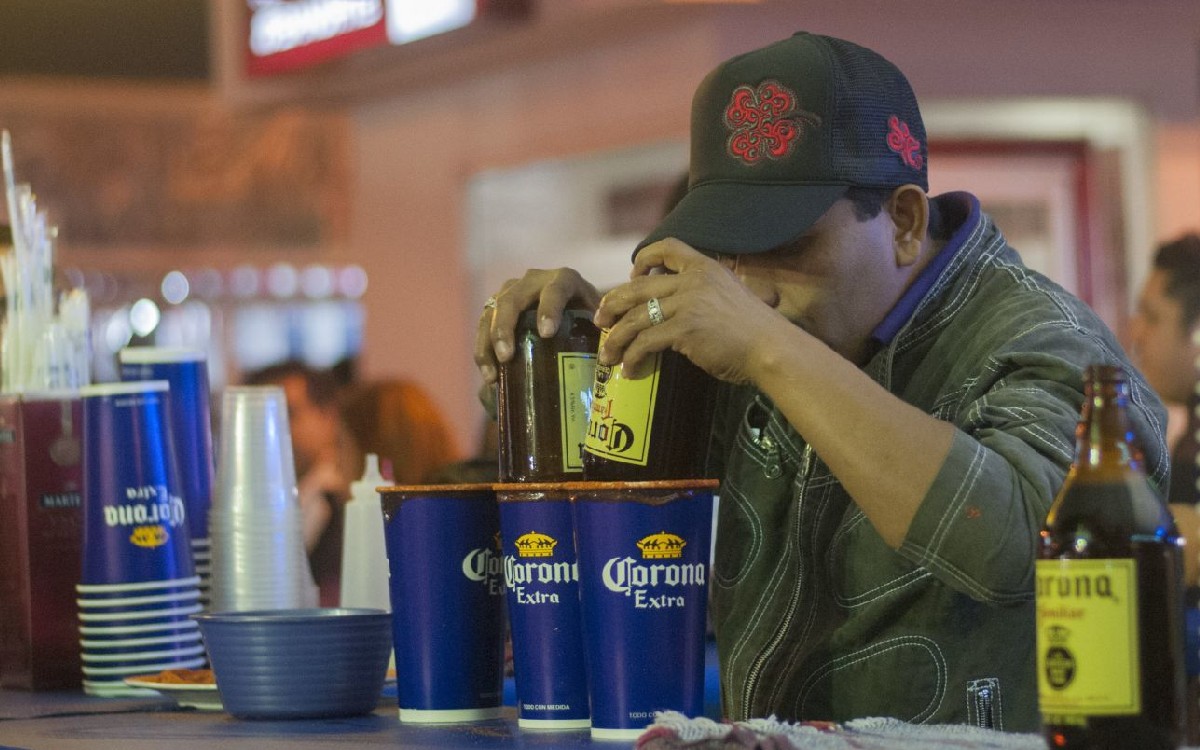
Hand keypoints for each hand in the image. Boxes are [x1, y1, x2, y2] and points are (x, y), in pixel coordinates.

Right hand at [473, 268, 600, 384]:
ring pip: (492, 311)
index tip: (546, 333)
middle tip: (507, 356)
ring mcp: (512, 291)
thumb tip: (605, 365)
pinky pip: (483, 325)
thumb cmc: (590, 321)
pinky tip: (490, 375)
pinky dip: (483, 351)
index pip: (556, 289)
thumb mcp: (600, 323)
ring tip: (492, 374)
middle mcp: (534, 281)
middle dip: (506, 327)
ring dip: (489, 342)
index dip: (549, 308)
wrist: (573, 311)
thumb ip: (604, 337)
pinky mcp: (497, 306)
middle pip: (513, 299)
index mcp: (564, 280)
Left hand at [593, 239, 785, 384]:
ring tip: (606, 355)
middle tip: (600, 319)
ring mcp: (687, 304)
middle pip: (638, 286)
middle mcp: (693, 281)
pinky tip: (629, 369)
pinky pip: (645, 342)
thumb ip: (706, 292)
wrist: (771, 347)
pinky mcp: (683, 330)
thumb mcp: (731, 294)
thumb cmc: (756, 329)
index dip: (643, 258)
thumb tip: (682, 305)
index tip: (631, 276)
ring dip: (615, 338)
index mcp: (705, 267)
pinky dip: (632, 357)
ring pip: (635, 317)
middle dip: (612, 303)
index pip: (667, 247)